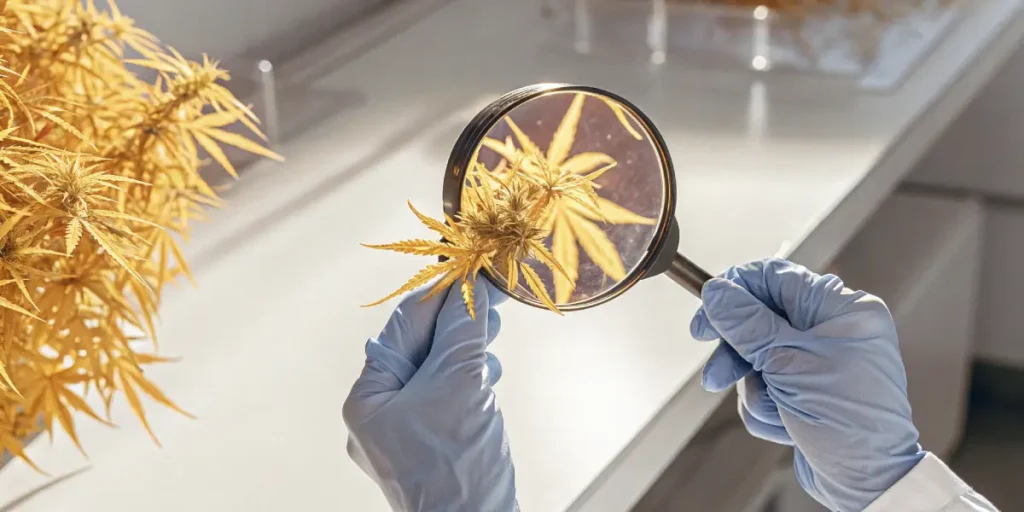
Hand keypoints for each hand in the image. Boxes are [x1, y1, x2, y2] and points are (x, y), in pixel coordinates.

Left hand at [344, 278, 515, 511]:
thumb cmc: (455, 467)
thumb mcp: (460, 384)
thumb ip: (462, 330)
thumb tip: (471, 288)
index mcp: (367, 398)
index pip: (402, 328)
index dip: (438, 295)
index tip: (470, 271)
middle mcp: (380, 415)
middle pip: (419, 349)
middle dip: (457, 324)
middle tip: (490, 300)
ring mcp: (406, 433)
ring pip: (437, 372)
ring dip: (466, 352)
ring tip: (490, 340)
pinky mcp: (434, 445)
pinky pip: (448, 398)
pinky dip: (470, 382)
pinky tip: (487, 379)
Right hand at [690, 259, 924, 511]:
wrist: (869, 483)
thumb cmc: (850, 423)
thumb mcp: (789, 364)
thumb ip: (748, 324)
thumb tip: (717, 292)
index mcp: (842, 309)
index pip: (773, 278)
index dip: (732, 292)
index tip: (705, 317)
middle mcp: (832, 331)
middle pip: (758, 321)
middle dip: (738, 356)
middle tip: (716, 376)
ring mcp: (819, 363)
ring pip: (756, 360)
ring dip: (757, 391)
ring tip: (776, 411)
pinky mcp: (806, 391)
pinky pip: (765, 388)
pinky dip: (768, 409)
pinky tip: (788, 425)